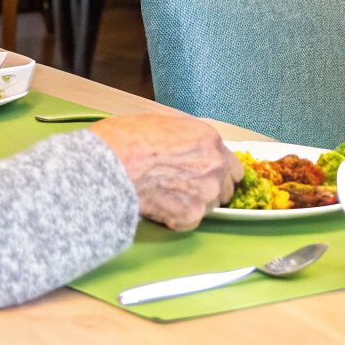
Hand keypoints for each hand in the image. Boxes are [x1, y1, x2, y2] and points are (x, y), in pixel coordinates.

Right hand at [90, 115, 242, 231]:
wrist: (111, 164)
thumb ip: (187, 139)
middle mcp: (215, 165)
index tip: (208, 177)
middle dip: (209, 190)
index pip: (233, 166)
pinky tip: (160, 206)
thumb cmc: (128, 140)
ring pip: (210, 206)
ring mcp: (205, 192)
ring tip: (167, 196)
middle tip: (184, 188)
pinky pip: (191, 221)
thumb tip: (189, 147)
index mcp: (209, 140)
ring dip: (194, 204)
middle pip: (226, 189)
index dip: (219, 173)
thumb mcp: (163, 123)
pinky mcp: (191, 215)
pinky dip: (178, 218)